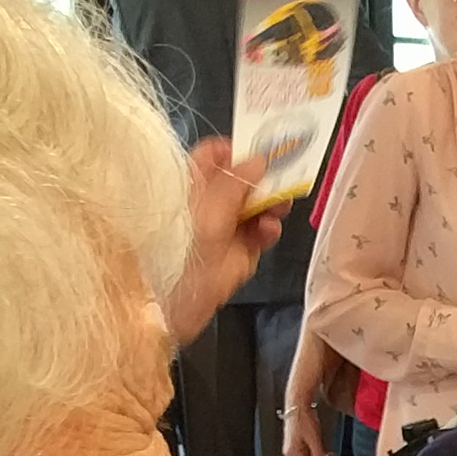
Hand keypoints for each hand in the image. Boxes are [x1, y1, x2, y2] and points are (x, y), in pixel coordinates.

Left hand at [169, 139, 283, 340]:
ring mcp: (225, 227)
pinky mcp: (240, 251)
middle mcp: (209, 202)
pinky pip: (262, 232)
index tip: (262, 152)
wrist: (173, 304)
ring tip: (279, 206)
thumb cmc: (179, 252)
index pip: (215, 155)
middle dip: (264, 178)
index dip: (237, 151)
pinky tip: (269, 230)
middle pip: (242, 178)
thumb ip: (235, 183)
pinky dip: (269, 229)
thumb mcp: (207, 211)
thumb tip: (259, 161)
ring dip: (271, 202)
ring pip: (257, 204)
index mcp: (190, 185)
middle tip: (283, 177)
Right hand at [282, 390, 332, 455]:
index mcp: (293, 454)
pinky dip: (316, 450)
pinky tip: (321, 445)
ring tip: (331, 454)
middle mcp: (291, 451)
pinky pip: (306, 449)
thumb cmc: (304, 419)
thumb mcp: (314, 441)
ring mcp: (292, 445)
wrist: (298, 403)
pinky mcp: (295, 439)